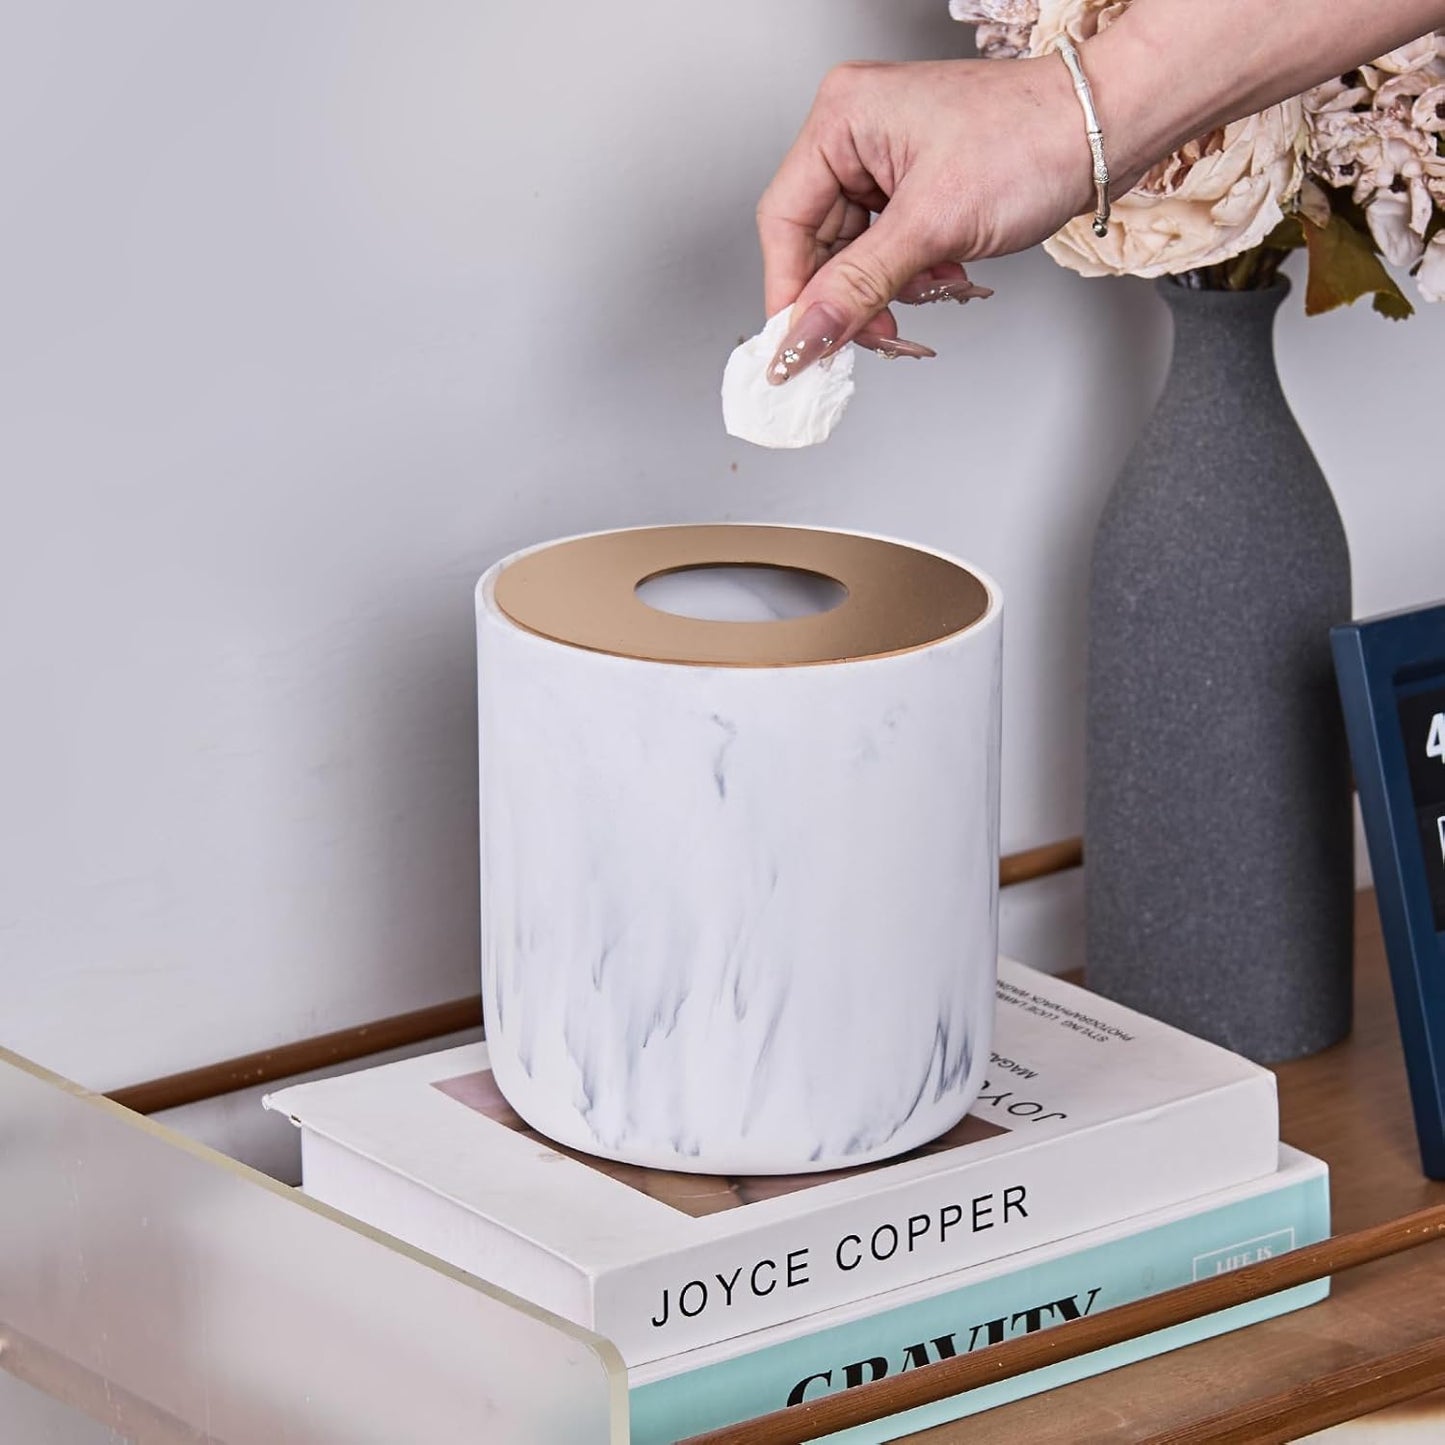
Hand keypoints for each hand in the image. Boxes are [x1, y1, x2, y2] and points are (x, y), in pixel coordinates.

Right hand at [756, 55, 1095, 383]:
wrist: (1106, 132)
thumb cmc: (1035, 140)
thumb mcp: (933, 225)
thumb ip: (859, 287)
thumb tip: (804, 336)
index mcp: (843, 118)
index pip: (785, 221)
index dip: (791, 291)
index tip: (799, 346)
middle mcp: (857, 134)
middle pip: (819, 244)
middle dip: (853, 296)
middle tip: (879, 336)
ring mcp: (887, 160)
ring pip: (856, 256)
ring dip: (891, 289)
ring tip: (937, 286)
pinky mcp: (917, 184)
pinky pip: (889, 251)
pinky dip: (915, 275)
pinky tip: (949, 273)